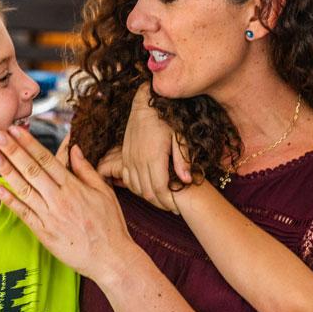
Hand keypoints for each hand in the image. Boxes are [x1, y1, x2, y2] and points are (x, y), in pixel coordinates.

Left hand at [0, 126, 137, 283]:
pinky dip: (10, 201)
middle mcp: (59, 199)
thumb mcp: (105, 192)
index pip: (47, 160)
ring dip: (7, 172)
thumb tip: (74, 148)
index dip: (29, 143)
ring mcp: (50, 217)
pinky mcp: (44, 233)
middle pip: (32, 170)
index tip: (16, 130)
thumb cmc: (110, 225)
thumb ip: (87, 170)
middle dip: (13, 151)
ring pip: (24, 190)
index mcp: (74, 187)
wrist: (111, 258)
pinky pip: (23, 214)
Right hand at [120, 83, 191, 212]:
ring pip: (137, 188)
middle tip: (173, 208)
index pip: (160, 189)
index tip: (178, 208)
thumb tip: (187, 180)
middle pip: (148, 192)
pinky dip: (137, 188)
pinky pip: (127, 179)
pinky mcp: (125, 155)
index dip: (169, 202)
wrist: (146, 103)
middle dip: (161, 204)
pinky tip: (148, 188)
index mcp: (154, 157)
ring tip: (163, 200)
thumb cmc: (167, 118)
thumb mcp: (180, 137)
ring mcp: (129, 158)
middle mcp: (138, 160)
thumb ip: (182, 160)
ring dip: (149, 197)